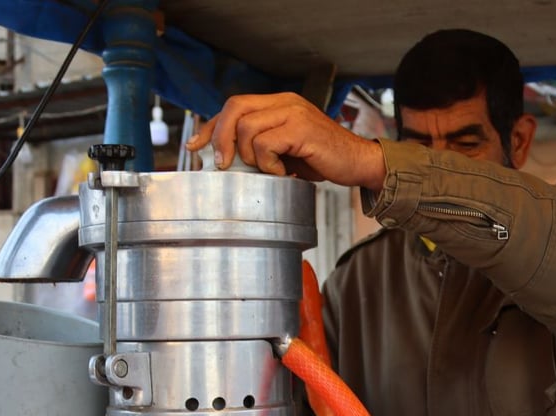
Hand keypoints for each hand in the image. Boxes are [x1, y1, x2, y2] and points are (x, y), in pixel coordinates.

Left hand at [186, 93, 384, 191]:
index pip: (234, 106)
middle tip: (224, 165)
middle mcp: (285, 102)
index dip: (211, 126)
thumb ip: (261, 146)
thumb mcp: (285, 150)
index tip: (196, 145)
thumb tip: (226, 159)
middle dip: (220, 137)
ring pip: (247, 128)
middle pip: (235, 108)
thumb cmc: (323, 159)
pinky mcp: (301, 129)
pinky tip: (282, 173)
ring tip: (269, 170)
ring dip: (249, 156)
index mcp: (279, 104)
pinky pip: (266, 144)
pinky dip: (268, 163)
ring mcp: (293, 113)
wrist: (358, 163)